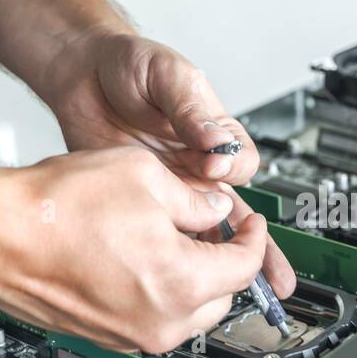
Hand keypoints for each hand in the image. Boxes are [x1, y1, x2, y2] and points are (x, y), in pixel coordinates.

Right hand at [0, 146, 269, 352]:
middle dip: (224, 261)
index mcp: (182, 284)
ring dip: (195, 279)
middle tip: (212, 227)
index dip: (253, 237)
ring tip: (172, 239)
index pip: (245, 266)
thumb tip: (215, 210)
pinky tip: (140, 257)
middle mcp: (162, 321)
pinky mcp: (108, 336)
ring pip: (190, 312)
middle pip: (223, 296)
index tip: (249, 222)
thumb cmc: (57, 208)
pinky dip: (161, 292)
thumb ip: (196, 200)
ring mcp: (133, 335)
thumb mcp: (146, 177)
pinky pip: (155, 317)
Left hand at [38, 26, 292, 294]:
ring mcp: (171, 189)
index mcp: (214, 134)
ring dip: (226, 263)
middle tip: (275, 277)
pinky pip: (167, 234)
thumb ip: (190, 107)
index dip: (230, 166)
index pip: (240, 162)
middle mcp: (198, 166)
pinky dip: (180, 256)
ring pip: (208, 233)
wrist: (81, 76)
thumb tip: (213, 139)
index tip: (213, 163)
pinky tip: (186, 276)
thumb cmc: (129, 66)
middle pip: (237, 215)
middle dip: (259, 248)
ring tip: (249, 291)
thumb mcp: (165, 75)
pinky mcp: (142, 203)